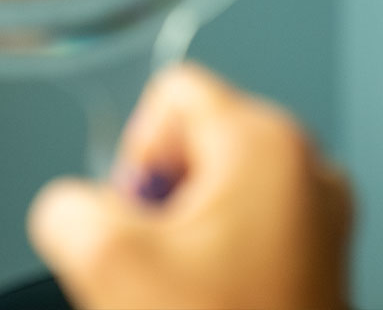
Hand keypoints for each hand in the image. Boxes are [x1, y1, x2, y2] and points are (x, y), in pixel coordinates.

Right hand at [27, 62, 352, 309]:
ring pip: (215, 187)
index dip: (138, 151)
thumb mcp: (109, 267)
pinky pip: (244, 224)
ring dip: (186, 232)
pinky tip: (212, 300)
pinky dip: (217, 255)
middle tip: (165, 262)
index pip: (172, 93)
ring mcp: (317, 213)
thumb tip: (70, 210)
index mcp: (265, 142)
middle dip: (161, 199)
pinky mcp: (317, 255)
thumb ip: (65, 208)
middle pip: (193, 140)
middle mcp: (303, 165)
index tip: (145, 211)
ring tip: (191, 289)